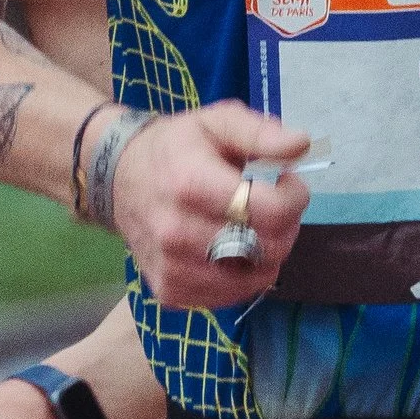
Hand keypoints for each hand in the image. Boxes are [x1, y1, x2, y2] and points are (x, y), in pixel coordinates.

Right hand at [106, 100, 312, 307]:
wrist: (118, 178)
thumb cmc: (175, 147)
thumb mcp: (216, 122)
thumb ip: (260, 132)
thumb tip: (300, 144)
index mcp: (191, 184)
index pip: (269, 211)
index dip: (293, 198)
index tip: (287, 183)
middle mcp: (177, 232)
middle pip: (265, 248)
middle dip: (285, 227)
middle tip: (273, 207)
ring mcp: (171, 267)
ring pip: (252, 279)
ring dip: (267, 255)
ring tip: (254, 228)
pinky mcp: (169, 291)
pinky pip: (229, 296)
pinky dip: (243, 277)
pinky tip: (233, 250)